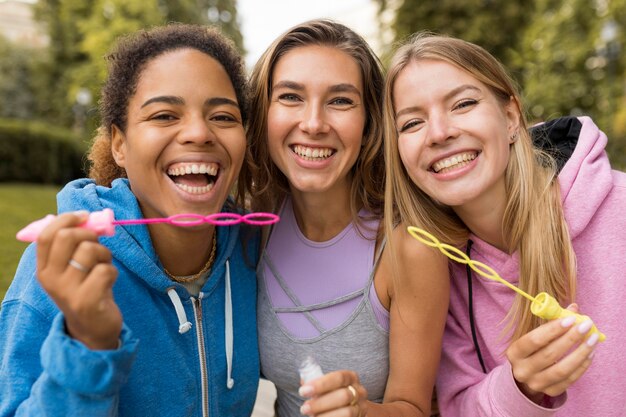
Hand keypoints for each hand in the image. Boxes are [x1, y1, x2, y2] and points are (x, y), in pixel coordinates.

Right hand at [36, 211, 121, 349]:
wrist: (92, 330)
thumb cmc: (86, 290)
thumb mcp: (72, 270)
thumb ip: (74, 246)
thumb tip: (86, 218)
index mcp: (44, 269)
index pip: (46, 234)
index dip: (67, 219)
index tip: (85, 217)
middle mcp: (50, 279)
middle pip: (68, 237)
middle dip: (90, 235)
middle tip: (98, 246)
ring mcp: (67, 291)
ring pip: (90, 250)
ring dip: (104, 254)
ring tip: (103, 267)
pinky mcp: (86, 301)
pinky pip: (106, 270)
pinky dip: (113, 272)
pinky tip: (108, 283)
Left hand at [299, 370, 367, 416]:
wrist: (352, 407)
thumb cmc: (333, 393)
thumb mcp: (327, 385)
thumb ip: (316, 382)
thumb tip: (304, 381)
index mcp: (350, 377)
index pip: (338, 378)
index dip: (321, 384)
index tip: (303, 391)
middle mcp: (359, 392)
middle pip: (343, 396)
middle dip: (321, 403)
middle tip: (304, 408)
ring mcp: (361, 408)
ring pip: (347, 413)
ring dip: (326, 415)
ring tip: (311, 416)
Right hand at [506, 304, 598, 401]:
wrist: (525, 375)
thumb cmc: (531, 350)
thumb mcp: (534, 335)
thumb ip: (551, 322)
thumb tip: (573, 308)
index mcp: (514, 352)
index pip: (533, 340)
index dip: (553, 329)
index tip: (571, 319)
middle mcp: (522, 370)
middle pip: (549, 355)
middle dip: (570, 339)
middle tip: (586, 326)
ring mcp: (536, 383)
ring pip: (561, 370)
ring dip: (579, 353)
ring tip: (592, 340)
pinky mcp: (550, 391)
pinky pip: (569, 380)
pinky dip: (582, 366)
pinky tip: (590, 353)